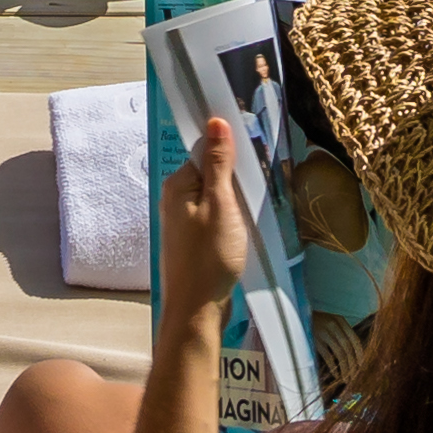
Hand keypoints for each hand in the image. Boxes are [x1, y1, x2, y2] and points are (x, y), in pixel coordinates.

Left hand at [156, 102, 261, 327]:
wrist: (197, 310)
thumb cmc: (210, 258)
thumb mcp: (221, 205)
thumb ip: (219, 164)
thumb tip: (215, 122)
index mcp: (177, 185)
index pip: (205, 151)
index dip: (230, 151)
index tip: (254, 156)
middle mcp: (175, 199)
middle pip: (211, 173)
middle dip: (235, 178)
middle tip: (257, 188)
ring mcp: (183, 221)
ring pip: (216, 197)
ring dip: (236, 201)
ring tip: (252, 211)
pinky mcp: (194, 240)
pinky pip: (215, 217)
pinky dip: (231, 219)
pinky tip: (244, 229)